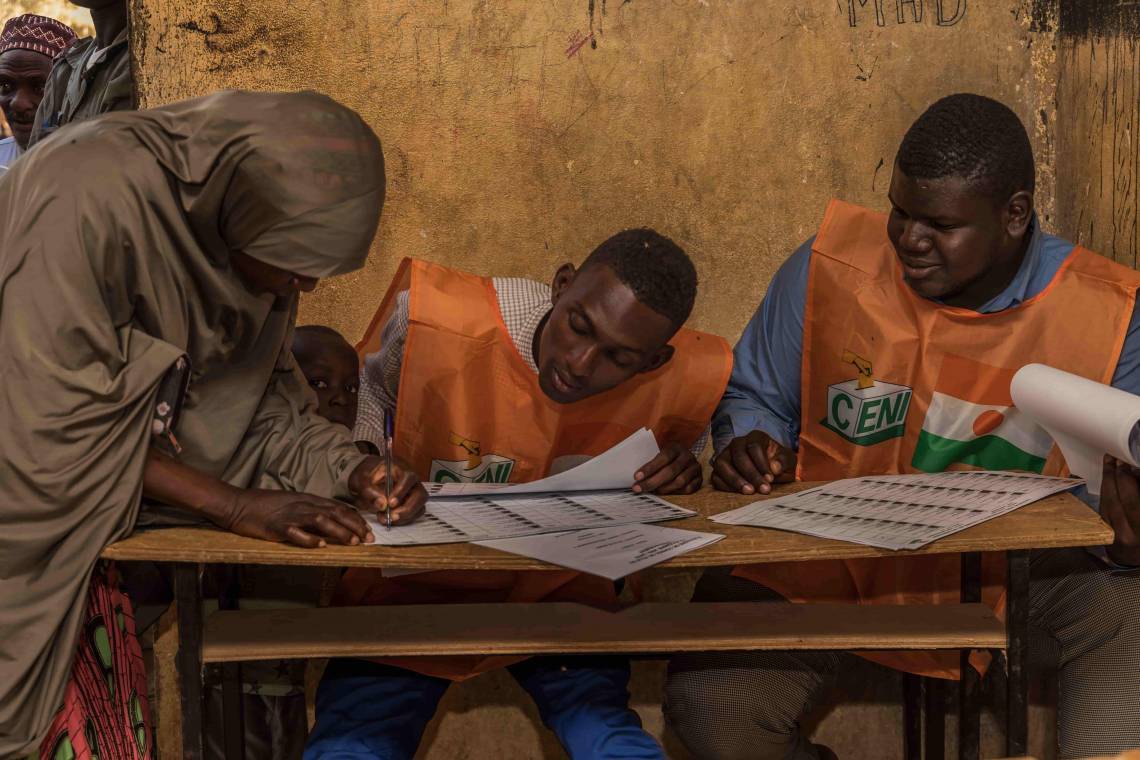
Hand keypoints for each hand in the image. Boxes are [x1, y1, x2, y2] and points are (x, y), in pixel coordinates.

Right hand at [222, 489, 373, 547]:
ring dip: (339, 531)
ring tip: (353, 542)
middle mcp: (303, 505)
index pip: (338, 507)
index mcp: (308, 499)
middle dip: (355, 525)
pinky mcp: (276, 527)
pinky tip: (320, 545)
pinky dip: (308, 539)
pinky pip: (295, 532)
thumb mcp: (293, 504)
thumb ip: (311, 511)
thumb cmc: (265, 506)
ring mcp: (290, 515)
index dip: (355, 518)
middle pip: (335, 513)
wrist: (238, 504)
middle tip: (369, 539)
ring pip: (320, 521)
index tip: (368, 529)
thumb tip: (331, 521)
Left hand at [349, 455, 427, 524]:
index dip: (401, 492)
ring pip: (419, 507)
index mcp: (400, 468)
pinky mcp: (412, 504)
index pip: (408, 478)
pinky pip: (415, 514)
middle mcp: (411, 481)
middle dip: (407, 509)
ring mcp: (413, 493)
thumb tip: (382, 504)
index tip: (390, 503)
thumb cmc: (366, 475)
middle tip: (391, 516)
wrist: (366, 479)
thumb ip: (369, 491)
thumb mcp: (361, 480)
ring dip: (405, 517)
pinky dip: (404, 520)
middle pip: (420, 495)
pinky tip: (389, 519)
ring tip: (386, 519)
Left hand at [633, 443, 701, 494]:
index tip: (636, 477)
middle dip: (652, 482)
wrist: (686, 458)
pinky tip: (666, 493)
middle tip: (638, 489)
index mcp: (676, 447)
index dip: (649, 468)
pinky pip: (688, 489)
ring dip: (663, 489)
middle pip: (670, 471)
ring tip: (652, 491)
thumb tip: (637, 478)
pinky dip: (675, 493)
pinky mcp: (700, 479)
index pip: (663, 457)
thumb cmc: (668, 458)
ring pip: (680, 482)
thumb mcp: (661, 454)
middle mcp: (688, 456)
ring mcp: (695, 468)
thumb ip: (651, 462)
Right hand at [710, 430, 795, 494]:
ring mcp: (725, 456)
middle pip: (738, 455)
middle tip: (762, 489)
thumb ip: (784, 462)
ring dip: (735, 479)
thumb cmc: (779, 465)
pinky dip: (725, 486)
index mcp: (755, 437)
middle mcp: (737, 443)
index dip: (761, 463)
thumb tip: (774, 468)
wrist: (771, 474)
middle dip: (751, 473)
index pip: (754, 446)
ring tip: (749, 492)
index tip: (770, 479)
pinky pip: (715, 477)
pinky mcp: (718, 470)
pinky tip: (738, 494)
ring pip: (722, 464)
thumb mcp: (789, 462)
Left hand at [1101, 455, 1139, 566]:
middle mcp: (1129, 534)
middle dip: (1117, 477)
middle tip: (1116, 458)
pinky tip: (1107, 478)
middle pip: (1119, 501)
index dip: (1129, 482)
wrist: (1135, 560)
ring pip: (1107, 502)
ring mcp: (1114, 534)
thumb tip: (1135, 473)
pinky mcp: (1104, 532)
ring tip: (1110, 462)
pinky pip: (1103, 507)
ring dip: (1108, 480)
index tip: (1127, 463)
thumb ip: (1139, 496)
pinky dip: (1105, 490)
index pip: (1133, 503)